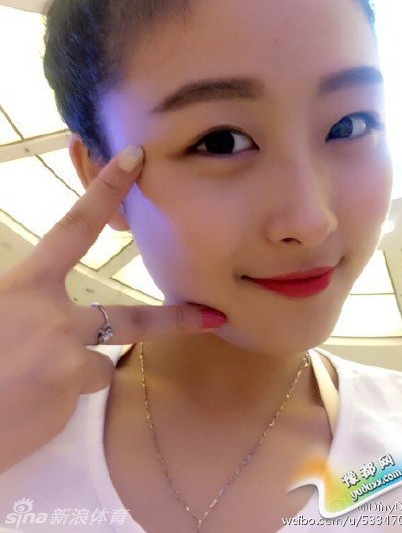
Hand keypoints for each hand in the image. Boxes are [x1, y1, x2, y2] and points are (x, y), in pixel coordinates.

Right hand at [0, 144, 226, 472]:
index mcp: (26, 287)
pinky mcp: (68, 399)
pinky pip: (80, 392)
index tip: (135, 159)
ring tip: (28, 384)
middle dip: (177, 320)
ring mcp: (66, 360)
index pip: (74, 229)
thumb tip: (48, 305)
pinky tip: (27, 405)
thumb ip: (25, 301)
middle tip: (212, 317)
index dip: (106, 191)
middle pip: (132, 317)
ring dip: (76, 372)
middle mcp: (55, 318)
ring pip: (99, 364)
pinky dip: (61, 396)